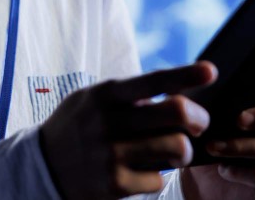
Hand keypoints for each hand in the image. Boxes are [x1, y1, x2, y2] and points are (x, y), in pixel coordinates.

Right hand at [39, 61, 216, 199]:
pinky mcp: (115, 183)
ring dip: (182, 149)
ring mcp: (112, 154)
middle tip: (199, 122)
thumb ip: (131, 92)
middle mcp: (109, 122)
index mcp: (106, 94)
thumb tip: (178, 85)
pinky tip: (142, 171)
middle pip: (176, 114)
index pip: (153, 80)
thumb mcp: (95, 98)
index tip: (211, 71)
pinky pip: (159, 179)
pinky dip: (156, 176)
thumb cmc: (80, 126)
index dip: (185, 74)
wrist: (43, 165)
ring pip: (176, 147)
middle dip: (198, 117)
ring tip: (173, 149)